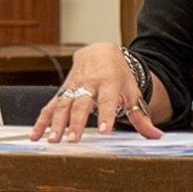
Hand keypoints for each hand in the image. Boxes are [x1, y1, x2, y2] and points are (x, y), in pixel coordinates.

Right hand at [31, 42, 158, 142]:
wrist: (99, 51)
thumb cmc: (118, 75)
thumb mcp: (131, 91)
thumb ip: (141, 116)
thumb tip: (156, 136)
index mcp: (109, 81)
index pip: (108, 100)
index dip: (106, 115)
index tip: (104, 131)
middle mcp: (89, 83)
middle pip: (81, 103)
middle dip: (76, 122)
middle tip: (73, 139)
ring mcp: (73, 86)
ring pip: (63, 104)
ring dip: (56, 123)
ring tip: (53, 140)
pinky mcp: (62, 91)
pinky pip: (49, 106)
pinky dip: (41, 121)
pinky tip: (36, 136)